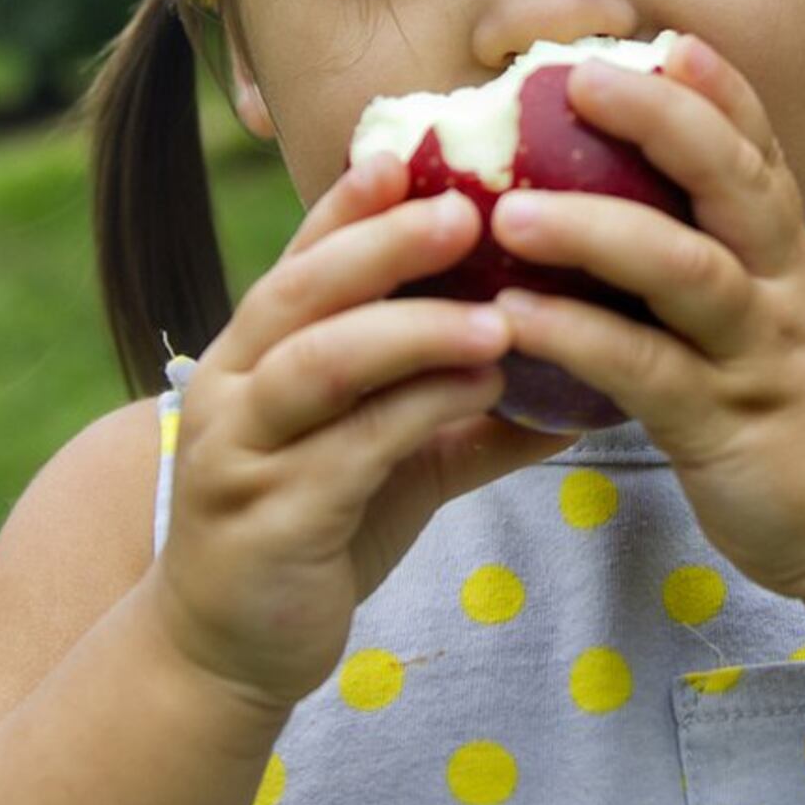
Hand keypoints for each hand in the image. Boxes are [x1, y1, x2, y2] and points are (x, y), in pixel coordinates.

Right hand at [148, 148, 578, 716]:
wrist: (226, 652)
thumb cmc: (315, 531)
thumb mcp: (395, 460)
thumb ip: (466, 411)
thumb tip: (578, 377)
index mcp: (260, 353)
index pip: (304, 257)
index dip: (351, 203)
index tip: (409, 151)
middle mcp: (235, 386)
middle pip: (302, 291)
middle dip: (382, 243)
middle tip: (465, 210)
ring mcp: (241, 452)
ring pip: (317, 365)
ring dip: (408, 331)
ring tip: (496, 316)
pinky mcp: (267, 520)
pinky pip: (344, 453)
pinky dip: (413, 415)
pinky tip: (478, 394)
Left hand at [487, 35, 804, 617]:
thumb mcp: (779, 324)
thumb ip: (717, 266)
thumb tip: (618, 212)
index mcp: (791, 258)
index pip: (759, 150)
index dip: (719, 90)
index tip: (666, 37)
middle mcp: (784, 289)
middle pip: (732, 181)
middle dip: (659, 118)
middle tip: (575, 76)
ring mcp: (759, 355)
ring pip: (686, 270)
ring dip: (597, 229)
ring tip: (513, 209)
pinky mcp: (726, 426)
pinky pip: (645, 371)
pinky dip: (579, 337)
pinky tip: (517, 316)